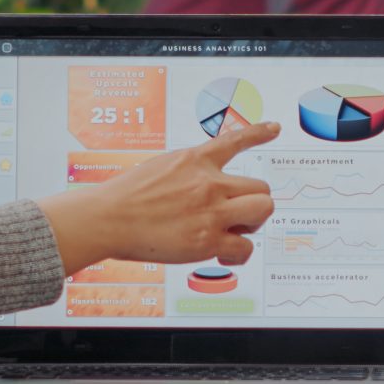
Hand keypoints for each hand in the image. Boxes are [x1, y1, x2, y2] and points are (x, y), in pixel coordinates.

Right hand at [38, 120, 279, 273]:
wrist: (108, 218)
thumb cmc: (124, 197)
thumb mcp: (159, 168)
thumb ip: (186, 173)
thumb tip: (201, 186)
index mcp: (195, 160)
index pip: (235, 140)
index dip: (259, 133)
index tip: (275, 128)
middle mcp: (209, 182)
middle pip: (261, 189)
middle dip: (253, 204)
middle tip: (236, 217)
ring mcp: (211, 211)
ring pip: (262, 212)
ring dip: (252, 225)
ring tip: (232, 233)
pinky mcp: (207, 240)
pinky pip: (244, 248)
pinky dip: (237, 254)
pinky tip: (223, 255)